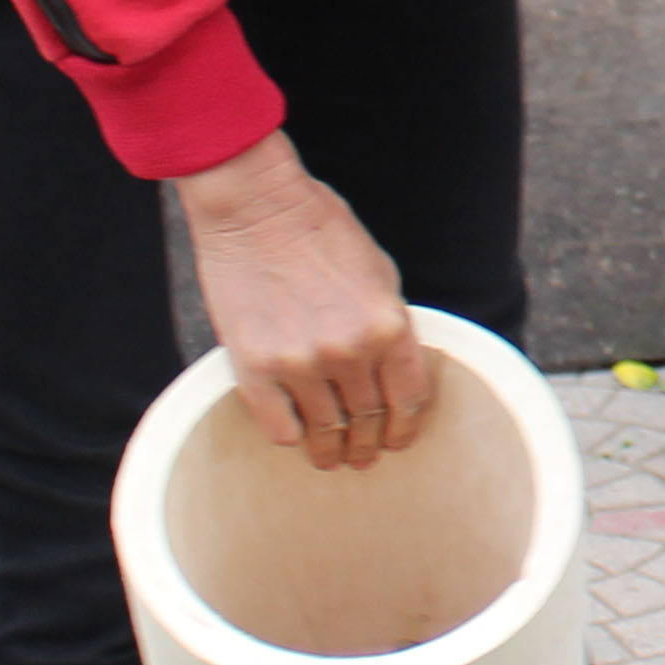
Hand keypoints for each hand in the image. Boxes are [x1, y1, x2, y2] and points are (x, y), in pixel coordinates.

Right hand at [175, 133, 430, 467]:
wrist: (256, 207)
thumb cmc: (320, 231)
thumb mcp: (379, 274)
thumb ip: (389, 325)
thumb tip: (394, 371)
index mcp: (390, 326)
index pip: (409, 401)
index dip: (405, 429)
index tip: (396, 441)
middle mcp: (351, 351)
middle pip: (368, 422)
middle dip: (368, 445)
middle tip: (361, 456)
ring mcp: (302, 363)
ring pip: (325, 433)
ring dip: (330, 451)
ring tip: (328, 456)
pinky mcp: (256, 367)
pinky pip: (280, 428)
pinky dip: (290, 436)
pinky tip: (293, 432)